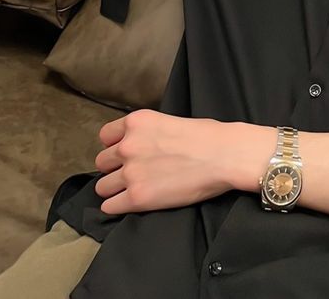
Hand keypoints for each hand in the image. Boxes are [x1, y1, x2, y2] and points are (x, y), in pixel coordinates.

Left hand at [93, 109, 236, 214]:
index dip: (116, 146)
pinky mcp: (137, 197)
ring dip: (116, 189)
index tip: (128, 153)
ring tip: (136, 189)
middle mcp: (128, 145)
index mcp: (137, 122)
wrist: (225, 156)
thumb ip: (148, 133)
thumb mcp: (171, 121)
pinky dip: (118, 206)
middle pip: (102, 162)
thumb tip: (142, 145)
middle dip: (116, 168)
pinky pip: (110, 207)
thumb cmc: (208, 136)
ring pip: (102, 186)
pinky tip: (134, 202)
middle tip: (135, 172)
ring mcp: (131, 172)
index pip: (105, 136)